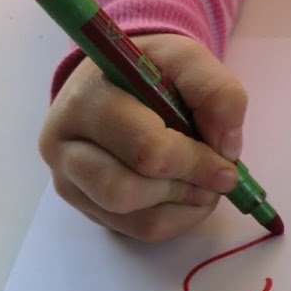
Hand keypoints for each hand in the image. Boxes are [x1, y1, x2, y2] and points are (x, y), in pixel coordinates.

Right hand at [38, 33, 248, 242]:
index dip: (193, 161)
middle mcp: (63, 142)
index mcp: (86, 98)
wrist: (118, 80)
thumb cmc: (150, 71)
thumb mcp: (187, 59)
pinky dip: (174, 219)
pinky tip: (186, 195)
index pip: (142, 147)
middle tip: (217, 178)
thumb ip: (215, 91)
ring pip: (130, 217)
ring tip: (202, 184)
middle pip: (126, 191)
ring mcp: (68, 178)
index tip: (227, 163)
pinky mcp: (82, 203)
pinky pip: (135, 230)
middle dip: (185, 187)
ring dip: (180, 206)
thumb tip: (226, 147)